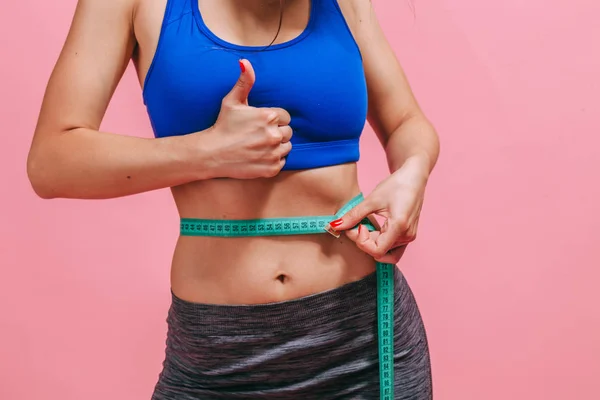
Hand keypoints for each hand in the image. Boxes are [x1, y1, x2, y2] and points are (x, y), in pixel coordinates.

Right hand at [206, 59, 292, 178]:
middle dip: (276, 132)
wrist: (212, 154)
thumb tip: (245, 62)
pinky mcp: (272, 168)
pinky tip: (259, 156)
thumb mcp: (232, 101)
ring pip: (287, 147)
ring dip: (277, 146)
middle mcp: (274, 135)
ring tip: (259, 145)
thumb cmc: (222, 126)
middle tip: (259, 135)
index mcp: (269, 117)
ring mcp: (274, 153)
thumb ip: (244, 82)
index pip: (285, 117)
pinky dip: (273, 160)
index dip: (274, 119)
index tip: (260, 124)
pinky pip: (282, 162)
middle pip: (288, 132)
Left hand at [329, 156, 429, 263]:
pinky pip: (392, 249)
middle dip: (363, 241)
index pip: (377, 250)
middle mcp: (407, 236)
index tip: (358, 225)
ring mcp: (409, 237)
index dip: (362, 241)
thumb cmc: (396, 185)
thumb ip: (353, 215)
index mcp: (399, 227)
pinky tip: (373, 230)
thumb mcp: (372, 200)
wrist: (414, 178)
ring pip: (386, 253)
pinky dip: (379, 242)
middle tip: (357, 224)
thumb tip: (335, 226)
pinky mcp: (408, 236)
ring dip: (371, 243)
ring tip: (366, 226)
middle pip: (379, 252)